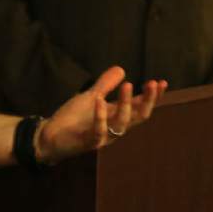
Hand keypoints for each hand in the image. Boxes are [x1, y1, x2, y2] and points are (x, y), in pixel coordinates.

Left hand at [35, 67, 166, 163]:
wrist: (50, 136)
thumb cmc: (72, 119)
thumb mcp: (90, 97)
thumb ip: (105, 85)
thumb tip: (121, 69)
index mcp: (116, 117)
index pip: (139, 107)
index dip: (152, 97)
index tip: (162, 83)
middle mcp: (115, 128)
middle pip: (138, 116)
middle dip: (148, 101)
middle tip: (152, 84)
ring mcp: (104, 137)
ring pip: (122, 123)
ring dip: (126, 103)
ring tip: (127, 84)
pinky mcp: (89, 142)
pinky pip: (99, 130)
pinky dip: (100, 116)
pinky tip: (99, 100)